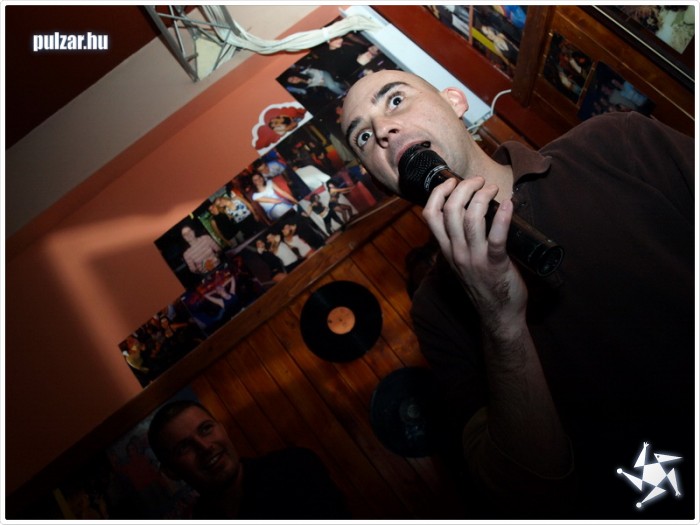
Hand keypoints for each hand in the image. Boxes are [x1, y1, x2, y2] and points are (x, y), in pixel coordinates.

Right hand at [422, 176, 527, 331]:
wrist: (498, 315)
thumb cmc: (483, 284)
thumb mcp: (461, 261)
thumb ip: (458, 241)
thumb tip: (468, 211)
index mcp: (446, 249)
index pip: (430, 215)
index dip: (438, 193)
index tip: (452, 182)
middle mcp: (456, 252)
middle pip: (451, 210)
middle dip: (464, 188)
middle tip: (478, 181)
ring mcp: (474, 258)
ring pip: (471, 218)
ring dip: (482, 196)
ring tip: (491, 189)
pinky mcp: (495, 264)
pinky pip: (497, 237)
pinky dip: (503, 217)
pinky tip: (509, 204)